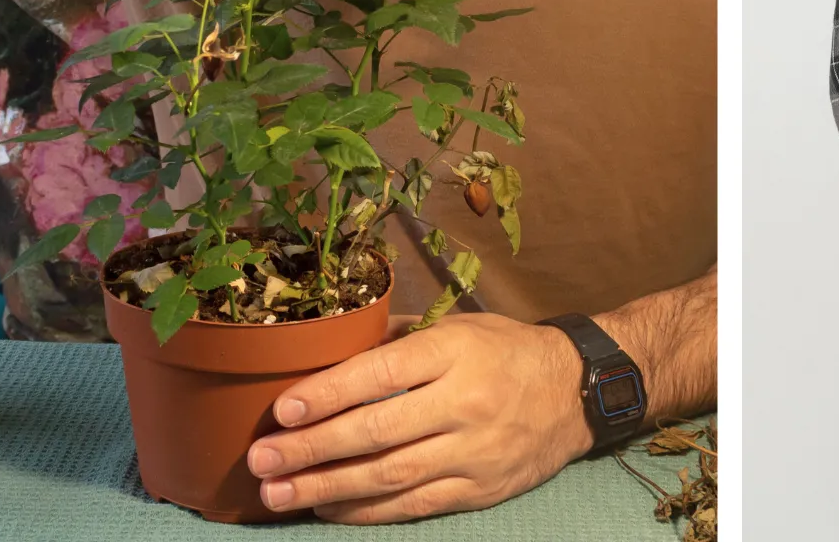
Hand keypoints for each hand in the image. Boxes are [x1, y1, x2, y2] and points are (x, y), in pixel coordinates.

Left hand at [246, 312, 592, 523]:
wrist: (576, 392)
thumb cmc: (507, 351)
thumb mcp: (460, 326)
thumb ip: (399, 338)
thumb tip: (332, 347)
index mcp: (455, 351)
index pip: (380, 374)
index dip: (327, 394)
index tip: (282, 409)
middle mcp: (464, 403)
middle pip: (376, 433)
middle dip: (311, 449)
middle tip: (262, 459)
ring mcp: (472, 452)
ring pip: (388, 477)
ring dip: (326, 487)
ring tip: (279, 493)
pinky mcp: (478, 489)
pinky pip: (412, 506)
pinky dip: (364, 512)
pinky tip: (327, 508)